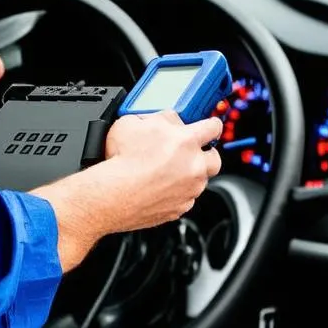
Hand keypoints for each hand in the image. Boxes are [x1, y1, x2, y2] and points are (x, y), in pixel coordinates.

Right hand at [101, 112, 222, 228]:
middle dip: (206, 154)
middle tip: (191, 153)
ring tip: (166, 172)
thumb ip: (158, 118)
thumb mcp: (133, 122)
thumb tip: (166, 119)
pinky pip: (186, 199)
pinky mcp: (180, 208)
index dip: (211, 125)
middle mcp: (194, 166)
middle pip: (215, 159)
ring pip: (200, 180)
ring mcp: (189, 189)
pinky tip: (158, 188)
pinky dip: (177, 193)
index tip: (208, 127)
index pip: (213, 127)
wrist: (112, 194)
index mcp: (186, 141)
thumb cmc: (121, 160)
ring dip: (189, 175)